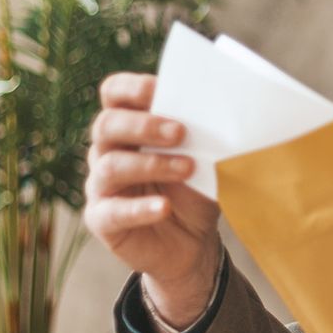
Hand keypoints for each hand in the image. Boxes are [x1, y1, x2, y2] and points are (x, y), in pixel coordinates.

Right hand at [83, 72, 222, 326]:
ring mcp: (100, 186)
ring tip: (187, 168)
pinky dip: (140, 208)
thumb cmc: (193, 190)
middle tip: (180, 132)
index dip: (132, 88)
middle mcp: (106, 151)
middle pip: (106, 125)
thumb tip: (232, 113)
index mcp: (128, 126)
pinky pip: (112, 211)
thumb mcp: (204, 159)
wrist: (192, 245)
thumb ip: (206, 135)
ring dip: (151, 164)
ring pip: (110, 166)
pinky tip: (164, 207)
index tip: (162, 89)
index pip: (113, 93)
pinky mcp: (102, 220)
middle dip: (143, 125)